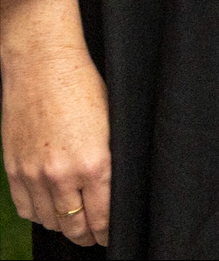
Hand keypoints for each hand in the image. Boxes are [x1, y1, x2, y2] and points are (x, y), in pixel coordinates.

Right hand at [0, 0, 111, 247]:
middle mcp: (62, 175)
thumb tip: (117, 191)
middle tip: (97, 237)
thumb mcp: (112, 124)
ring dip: (64, 226)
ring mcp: (34, 174)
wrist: (42, 66)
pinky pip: (25, 209)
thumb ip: (113, 161)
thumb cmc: (84, 87)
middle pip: (75, 225)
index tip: (113, 235)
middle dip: (88, 236)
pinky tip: (51, 211)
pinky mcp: (14, 169)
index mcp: (96, 163)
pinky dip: (39, 215)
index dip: (109, 232)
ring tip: (76, 225)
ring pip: (50, 221)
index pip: (104, 217)